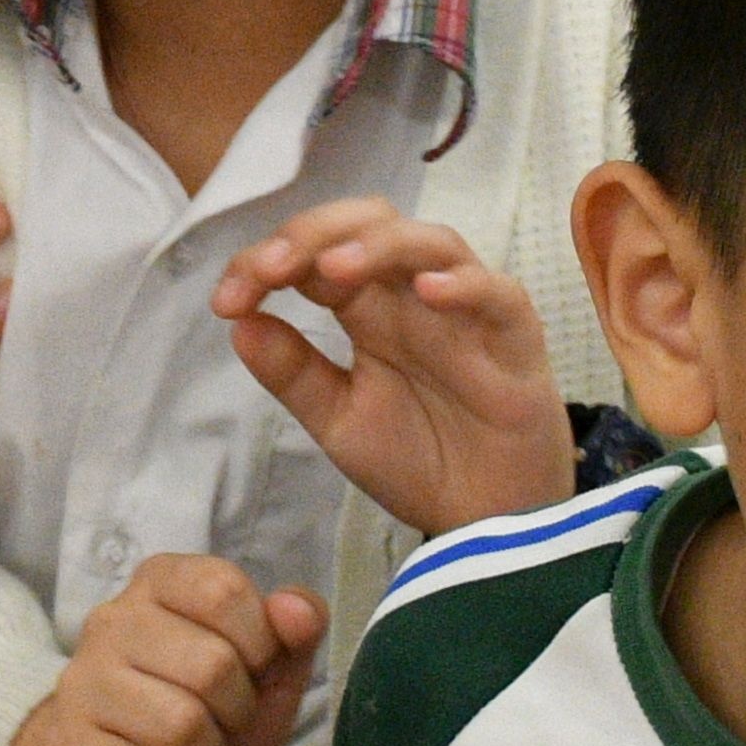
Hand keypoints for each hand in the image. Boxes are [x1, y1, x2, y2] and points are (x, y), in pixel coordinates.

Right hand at [9, 553, 324, 745]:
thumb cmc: (203, 719)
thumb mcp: (264, 676)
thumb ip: (293, 636)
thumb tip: (298, 609)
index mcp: (158, 584)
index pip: (222, 589)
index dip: (259, 643)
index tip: (250, 670)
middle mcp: (110, 622)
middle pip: (211, 665)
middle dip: (236, 712)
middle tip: (217, 723)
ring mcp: (81, 687)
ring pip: (183, 726)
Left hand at [212, 199, 570, 537]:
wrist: (488, 521)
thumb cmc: (420, 460)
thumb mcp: (339, 420)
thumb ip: (293, 372)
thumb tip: (238, 323)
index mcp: (368, 309)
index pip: (315, 252)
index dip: (266, 262)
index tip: (227, 301)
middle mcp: (414, 296)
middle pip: (370, 223)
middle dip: (314, 233)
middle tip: (270, 269)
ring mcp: (468, 311)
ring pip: (431, 242)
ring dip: (379, 245)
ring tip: (335, 268)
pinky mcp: (517, 337)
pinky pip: (498, 293)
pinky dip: (464, 284)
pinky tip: (427, 291)